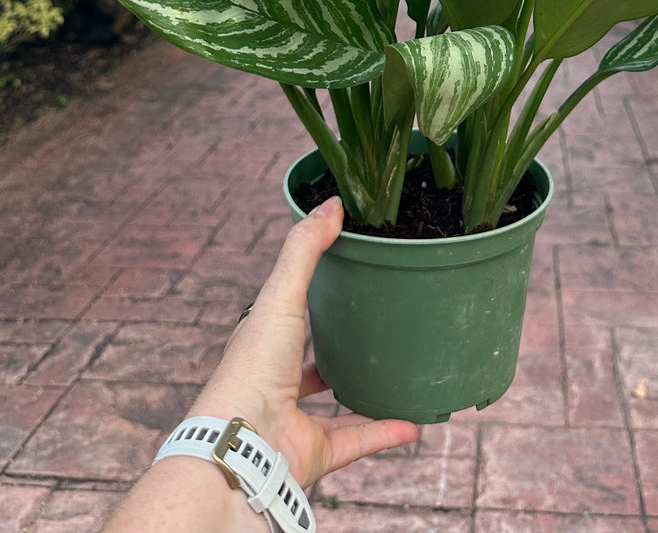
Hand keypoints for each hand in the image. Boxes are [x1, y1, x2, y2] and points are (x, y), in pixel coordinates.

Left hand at [192, 196, 418, 488]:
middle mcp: (277, 380)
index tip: (340, 275)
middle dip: (332, 344)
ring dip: (362, 390)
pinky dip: (384, 433)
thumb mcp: (280, 295)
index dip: (307, 292)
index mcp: (264, 341)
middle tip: (370, 325)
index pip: (286, 311)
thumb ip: (305, 250)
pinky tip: (413, 423)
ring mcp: (293, 418)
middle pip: (306, 358)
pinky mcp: (313, 453)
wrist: (244, 447)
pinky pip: (356, 441)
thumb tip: (331, 203)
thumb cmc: (253, 365)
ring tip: (396, 372)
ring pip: (332, 403)